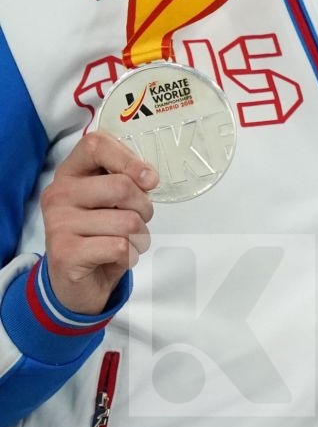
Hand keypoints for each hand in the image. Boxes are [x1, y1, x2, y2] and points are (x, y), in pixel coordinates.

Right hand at [41, 133, 157, 316]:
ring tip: (125, 242)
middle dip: (145, 208)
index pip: (95, 144)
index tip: (149, 179)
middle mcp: (58, 195)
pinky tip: (115, 258)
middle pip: (122, 187)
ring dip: (140, 236)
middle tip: (137, 220)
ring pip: (128, 222)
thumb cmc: (101, 233)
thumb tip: (148, 176)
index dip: (129, 159)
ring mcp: (58, 224)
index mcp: (70, 174)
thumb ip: (125, 179)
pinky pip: (120, 247)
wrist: (77, 282)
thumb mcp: (112, 201)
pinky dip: (130, 255)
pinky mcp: (66, 253)